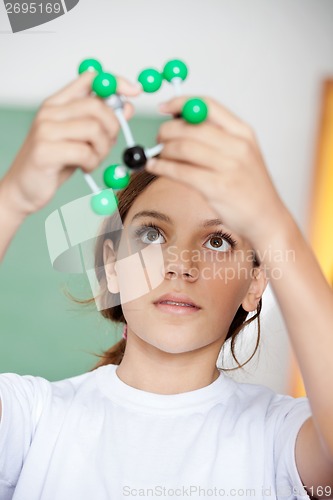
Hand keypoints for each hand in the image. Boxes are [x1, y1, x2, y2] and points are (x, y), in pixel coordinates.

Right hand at [2, 71, 140, 215]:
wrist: (23, 189)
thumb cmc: (53, 164)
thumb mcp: (80, 139)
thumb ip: (100, 122)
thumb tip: (127, 106)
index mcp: (57, 103)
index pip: (90, 78)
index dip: (115, 82)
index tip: (135, 92)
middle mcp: (49, 112)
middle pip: (97, 106)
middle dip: (113, 127)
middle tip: (108, 145)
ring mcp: (45, 130)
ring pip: (94, 129)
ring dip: (103, 150)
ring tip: (93, 160)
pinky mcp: (45, 151)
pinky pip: (85, 152)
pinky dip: (92, 163)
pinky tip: (84, 168)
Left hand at [146, 96, 288, 247]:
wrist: (267, 218)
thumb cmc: (250, 187)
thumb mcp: (242, 153)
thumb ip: (217, 136)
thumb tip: (181, 122)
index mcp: (243, 132)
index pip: (208, 105)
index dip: (181, 103)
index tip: (163, 108)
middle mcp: (238, 146)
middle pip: (191, 126)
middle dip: (167, 130)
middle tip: (158, 137)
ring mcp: (228, 167)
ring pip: (183, 148)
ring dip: (163, 150)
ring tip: (158, 155)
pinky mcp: (217, 187)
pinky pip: (181, 172)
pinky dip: (162, 167)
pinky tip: (154, 167)